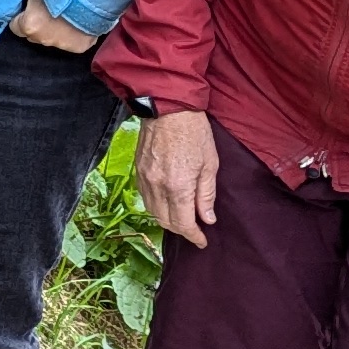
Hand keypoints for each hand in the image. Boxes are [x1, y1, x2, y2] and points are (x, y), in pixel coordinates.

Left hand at [9, 0, 99, 54]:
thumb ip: (27, 0)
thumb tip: (22, 1)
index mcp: (29, 25)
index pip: (15, 27)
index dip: (21, 17)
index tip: (28, 9)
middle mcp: (43, 39)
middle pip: (34, 34)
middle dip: (38, 24)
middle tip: (48, 10)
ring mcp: (62, 45)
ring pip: (52, 39)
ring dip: (55, 30)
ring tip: (65, 15)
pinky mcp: (80, 47)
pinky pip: (71, 42)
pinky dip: (73, 33)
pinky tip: (78, 21)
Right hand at [136, 107, 219, 244]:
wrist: (168, 108)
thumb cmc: (194, 133)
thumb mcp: (210, 164)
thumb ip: (206, 195)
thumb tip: (207, 218)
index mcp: (178, 187)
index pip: (183, 223)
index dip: (193, 236)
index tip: (202, 241)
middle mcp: (157, 187)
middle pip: (165, 221)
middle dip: (181, 230)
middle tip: (194, 230)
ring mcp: (144, 179)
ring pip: (152, 211)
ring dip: (167, 220)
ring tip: (181, 219)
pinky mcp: (137, 170)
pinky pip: (145, 197)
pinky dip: (155, 206)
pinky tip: (166, 203)